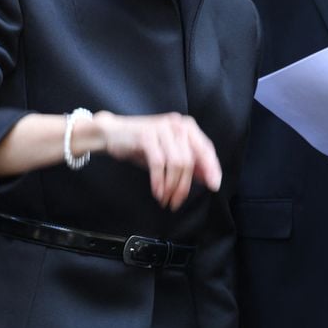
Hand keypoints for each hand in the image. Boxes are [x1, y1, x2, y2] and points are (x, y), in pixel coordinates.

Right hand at [95, 111, 221, 209]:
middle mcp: (177, 125)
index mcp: (186, 127)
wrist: (113, 133)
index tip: (214, 186)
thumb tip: (208, 178)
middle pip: (190, 160)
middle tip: (178, 202)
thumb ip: (189, 163)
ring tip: (166, 199)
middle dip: (185, 185)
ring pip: (176, 163)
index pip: (206, 149)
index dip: (211, 168)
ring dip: (172, 186)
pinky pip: (158, 163)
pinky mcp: (146, 135)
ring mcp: (162, 128)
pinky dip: (159, 181)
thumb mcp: (169, 153)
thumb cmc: (143, 145)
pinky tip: (157, 192)